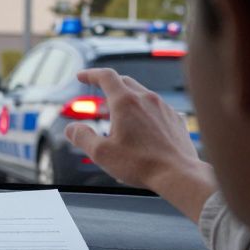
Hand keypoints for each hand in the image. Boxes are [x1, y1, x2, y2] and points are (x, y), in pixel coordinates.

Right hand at [64, 68, 214, 220]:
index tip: (81, 76)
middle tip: (99, 97)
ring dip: (127, 99)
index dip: (90, 74)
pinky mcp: (175, 119)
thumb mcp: (101, 153)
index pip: (105, 76)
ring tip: (120, 116)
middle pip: (124, 81)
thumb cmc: (140, 164)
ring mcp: (164, 108)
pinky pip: (157, 107)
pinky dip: (145, 111)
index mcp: (125, 102)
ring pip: (142, 93)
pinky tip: (143, 126)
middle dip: (108, 86)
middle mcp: (146, 99)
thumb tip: (71, 129)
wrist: (178, 174)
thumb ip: (82, 137)